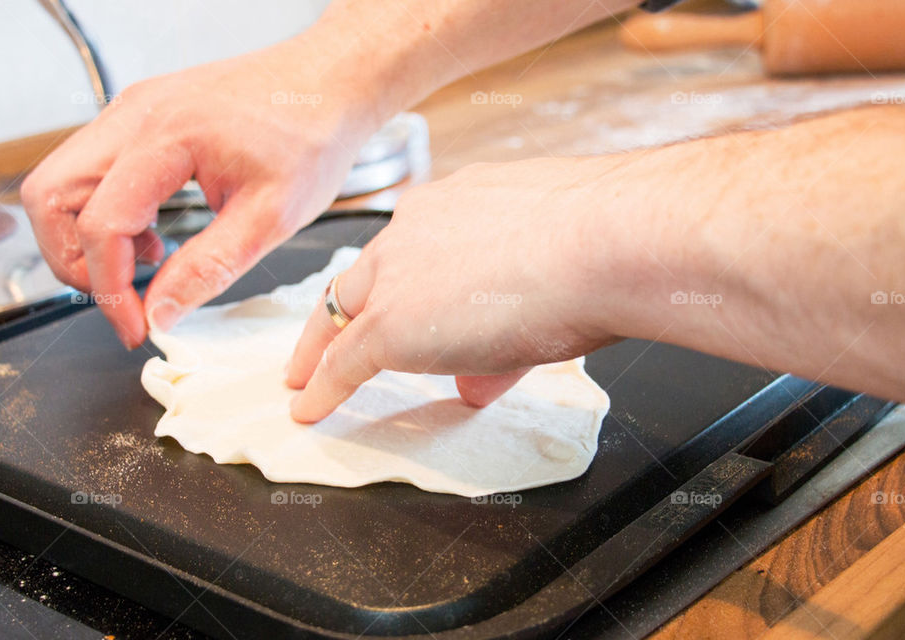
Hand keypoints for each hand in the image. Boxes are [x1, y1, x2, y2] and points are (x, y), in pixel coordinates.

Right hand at [21, 36, 380, 347]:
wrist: (330, 84)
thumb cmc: (312, 136)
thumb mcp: (273, 216)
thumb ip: (210, 267)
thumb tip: (161, 312)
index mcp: (168, 136)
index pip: (101, 223)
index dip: (110, 287)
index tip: (137, 327)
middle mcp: (136, 114)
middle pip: (53, 196)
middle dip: (75, 260)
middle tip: (124, 299)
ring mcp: (134, 109)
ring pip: (64, 180)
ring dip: (88, 235)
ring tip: (148, 262)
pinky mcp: (143, 115)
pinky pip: (94, 168)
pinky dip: (106, 210)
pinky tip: (153, 233)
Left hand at [285, 157, 622, 421]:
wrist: (599, 243)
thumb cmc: (594, 244)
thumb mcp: (542, 275)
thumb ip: (502, 327)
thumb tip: (477, 382)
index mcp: (451, 208)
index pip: (405, 249)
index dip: (390, 281)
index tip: (387, 298)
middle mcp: (414, 230)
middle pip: (358, 278)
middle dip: (337, 313)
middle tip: (320, 342)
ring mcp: (398, 274)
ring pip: (341, 315)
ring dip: (319, 350)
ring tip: (304, 378)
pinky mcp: (391, 323)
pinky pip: (344, 362)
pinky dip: (323, 389)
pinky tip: (309, 406)